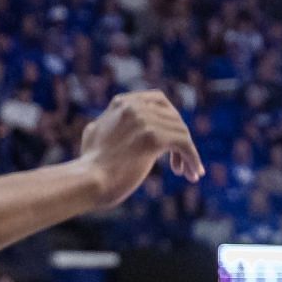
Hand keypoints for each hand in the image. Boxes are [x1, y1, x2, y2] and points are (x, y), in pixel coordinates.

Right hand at [79, 90, 203, 203]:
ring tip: (188, 173)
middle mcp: (135, 106)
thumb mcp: (96, 132)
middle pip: (174, 117)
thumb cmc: (90, 165)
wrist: (87, 181)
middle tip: (180, 164)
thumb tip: (115, 121)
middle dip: (180, 139)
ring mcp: (144, 120)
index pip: (159, 101)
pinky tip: (194, 174)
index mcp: (122, 103)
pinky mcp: (152, 138)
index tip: (173, 141)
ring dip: (189, 154)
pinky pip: (185, 144)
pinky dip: (193, 159)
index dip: (170, 120)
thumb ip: (111, 122)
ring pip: (182, 132)